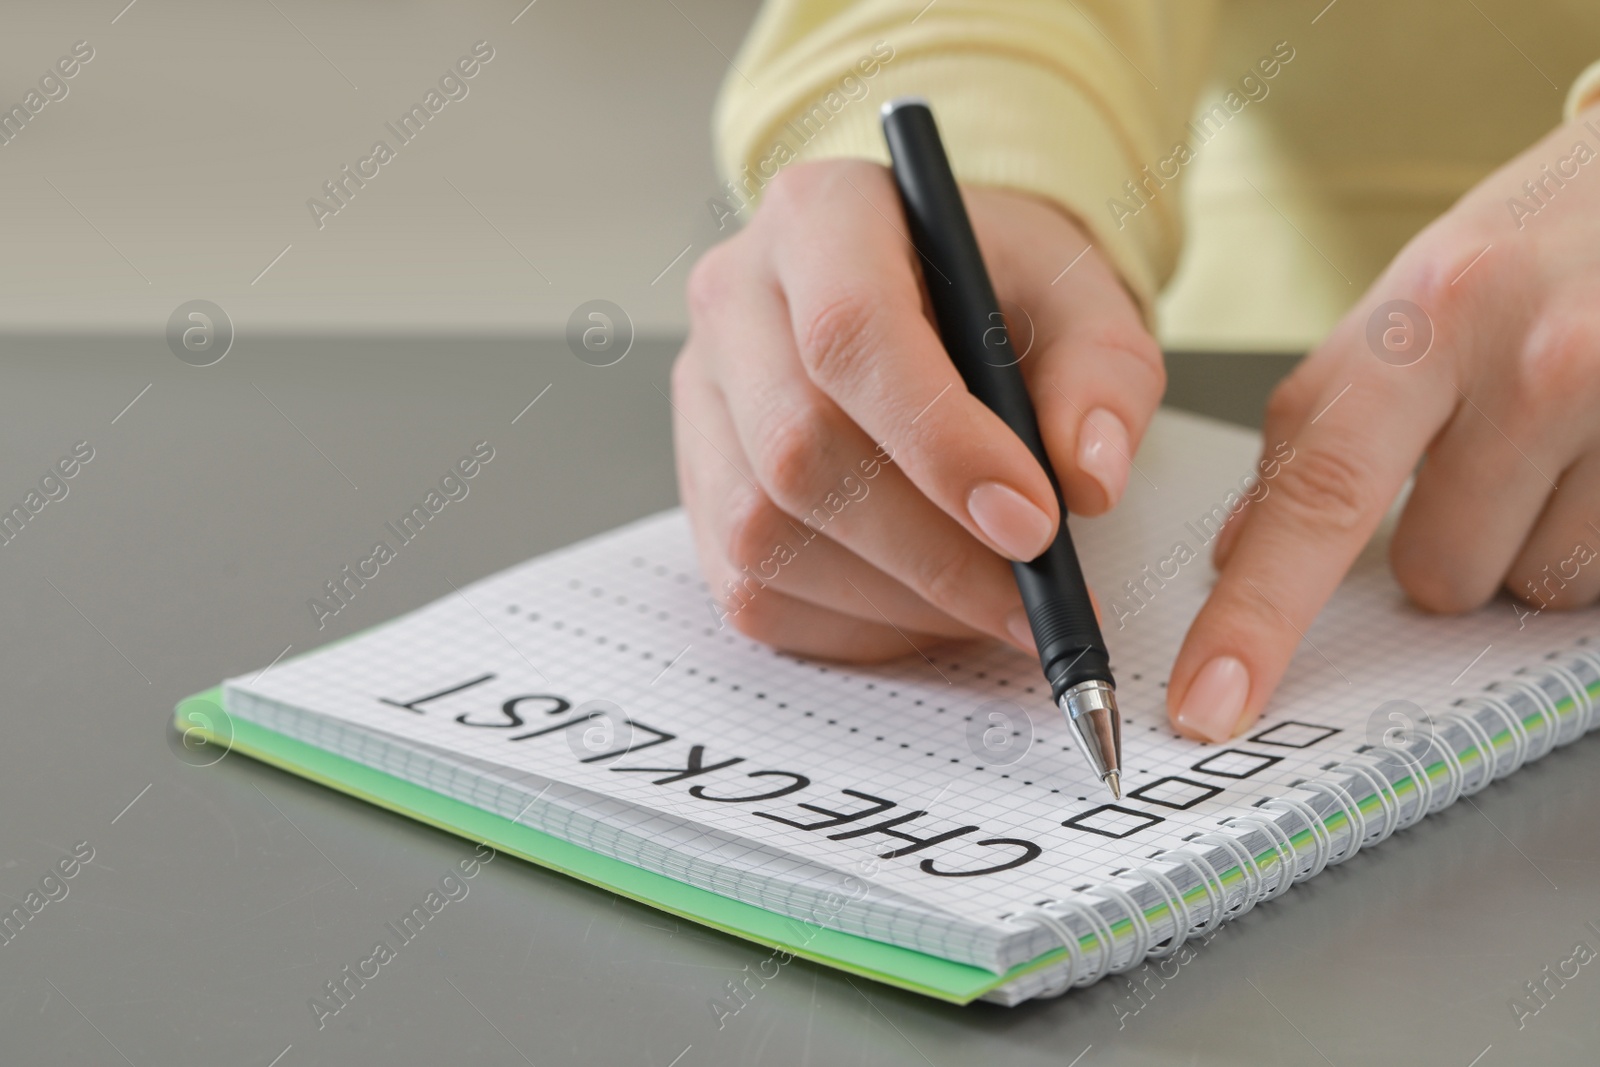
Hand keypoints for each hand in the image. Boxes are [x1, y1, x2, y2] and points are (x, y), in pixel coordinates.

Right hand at [672, 160, 1163, 659]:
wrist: (947, 301)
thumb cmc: (1006, 296)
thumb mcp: (1086, 303)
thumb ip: (1103, 378)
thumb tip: (1087, 479)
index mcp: (823, 218)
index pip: (849, 333)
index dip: (939, 444)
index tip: (1034, 524)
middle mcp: (735, 301)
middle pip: (797, 448)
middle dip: (929, 548)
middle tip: (1033, 597)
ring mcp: (702, 400)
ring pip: (763, 534)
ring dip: (895, 598)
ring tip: (993, 603)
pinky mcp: (699, 487)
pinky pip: (752, 590)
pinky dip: (855, 626)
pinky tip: (929, 607)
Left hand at [1169, 103, 1599, 742]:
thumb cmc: (1545, 244)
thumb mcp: (1416, 300)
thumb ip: (1321, 425)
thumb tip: (1236, 552)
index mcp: (1424, 317)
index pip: (1315, 493)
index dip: (1254, 614)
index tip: (1208, 697)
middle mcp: (1530, 360)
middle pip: (1436, 575)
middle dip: (1447, 547)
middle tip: (1486, 459)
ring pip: (1536, 587)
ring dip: (1535, 545)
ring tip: (1563, 445)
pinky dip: (1595, 531)